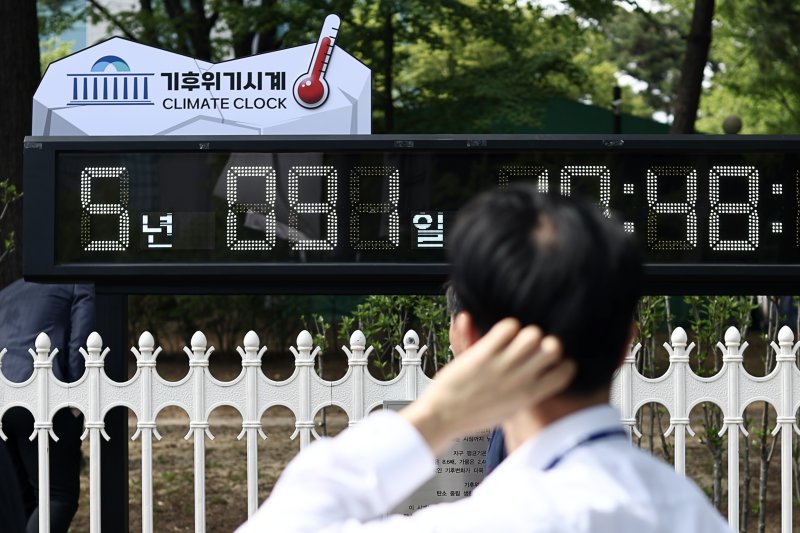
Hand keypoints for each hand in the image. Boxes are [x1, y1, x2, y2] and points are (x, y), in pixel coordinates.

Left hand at [401, 318, 574, 453]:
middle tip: (529, 346)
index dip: (560, 361)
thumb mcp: (505, 410)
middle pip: (553, 347)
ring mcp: (502, 366)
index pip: (565, 372)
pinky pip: (506, 328)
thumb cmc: (471, 416)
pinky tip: (497, 335)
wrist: (441, 418)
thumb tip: (540, 378)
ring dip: (524, 332)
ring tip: (511, 339)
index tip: (547, 360)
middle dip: (544, 341)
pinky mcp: (483, 354)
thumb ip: (524, 392)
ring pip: (532, 334)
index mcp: (528, 395)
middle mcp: (520, 380)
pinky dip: (505, 326)